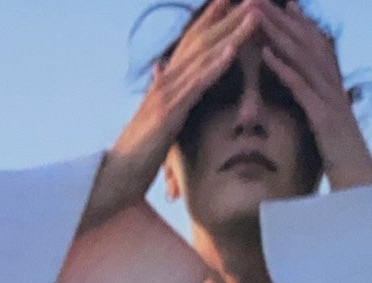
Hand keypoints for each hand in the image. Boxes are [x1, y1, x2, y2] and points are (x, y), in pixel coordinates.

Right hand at [82, 0, 260, 229]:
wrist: (116, 177)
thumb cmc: (136, 152)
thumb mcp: (151, 116)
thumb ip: (159, 90)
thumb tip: (159, 68)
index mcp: (164, 82)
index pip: (192, 41)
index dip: (213, 17)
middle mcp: (164, 82)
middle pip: (201, 41)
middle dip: (230, 16)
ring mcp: (165, 96)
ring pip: (203, 58)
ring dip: (231, 34)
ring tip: (256, 13)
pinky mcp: (167, 114)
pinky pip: (195, 86)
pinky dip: (214, 67)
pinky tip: (232, 51)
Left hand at [254, 0, 371, 189]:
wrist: (359, 186)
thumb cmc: (338, 161)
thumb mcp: (323, 128)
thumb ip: (314, 108)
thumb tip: (305, 98)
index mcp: (331, 87)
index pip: (313, 47)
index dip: (296, 23)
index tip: (277, 3)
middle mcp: (332, 86)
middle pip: (306, 42)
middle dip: (282, 17)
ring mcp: (330, 99)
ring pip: (303, 57)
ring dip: (278, 33)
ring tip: (255, 13)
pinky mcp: (324, 116)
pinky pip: (301, 87)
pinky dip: (283, 68)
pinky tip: (265, 54)